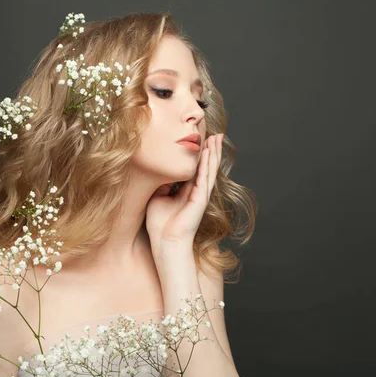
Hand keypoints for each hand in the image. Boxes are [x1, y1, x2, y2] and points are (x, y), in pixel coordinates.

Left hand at [146, 134, 222, 251]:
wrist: (165, 242)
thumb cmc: (160, 224)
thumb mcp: (157, 197)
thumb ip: (163, 184)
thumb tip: (164, 171)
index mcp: (187, 192)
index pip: (196, 169)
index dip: (200, 155)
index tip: (201, 140)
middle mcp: (196, 192)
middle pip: (207, 167)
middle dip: (211, 150)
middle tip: (216, 134)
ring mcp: (200, 195)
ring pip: (210, 170)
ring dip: (214, 153)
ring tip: (217, 138)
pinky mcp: (200, 199)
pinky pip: (205, 177)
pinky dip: (207, 164)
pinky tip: (210, 152)